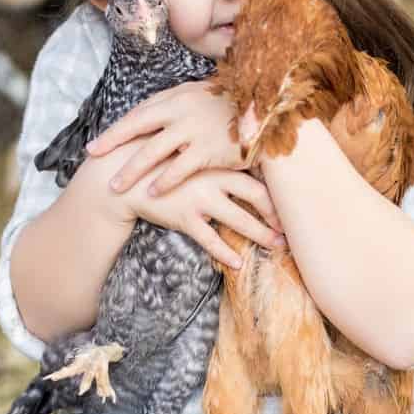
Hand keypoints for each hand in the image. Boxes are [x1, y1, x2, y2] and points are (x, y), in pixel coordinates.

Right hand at [76, 148, 282, 268]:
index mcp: (217, 159)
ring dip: (261, 234)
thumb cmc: (156, 161)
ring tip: (276, 247)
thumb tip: (234, 152)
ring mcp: (200, 198)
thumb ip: (210, 152)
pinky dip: (226, 253)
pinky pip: (210, 240)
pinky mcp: (184, 217)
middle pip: (257, 195)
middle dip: (276, 213)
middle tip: (291, 227)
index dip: (276, 188)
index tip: (293, 199)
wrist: (120, 175)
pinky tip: (238, 264)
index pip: (256, 171)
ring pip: (239, 219)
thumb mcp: (184, 149)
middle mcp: (213, 177)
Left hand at [87, 81, 244, 196]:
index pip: (138, 114)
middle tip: (93, 159)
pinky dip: (165, 180)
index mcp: (177, 96)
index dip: (116, 130)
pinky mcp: (209, 149)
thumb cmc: (235, 104)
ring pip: (154, 151)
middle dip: (113, 144)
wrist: (268, 109)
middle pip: (137, 128)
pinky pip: (181, 167)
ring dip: (132, 170)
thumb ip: (179, 103)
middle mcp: (180, 110)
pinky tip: (152, 192)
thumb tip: (155, 112)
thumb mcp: (203, 95)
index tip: (97, 145)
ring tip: (116, 186)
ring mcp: (193, 129)